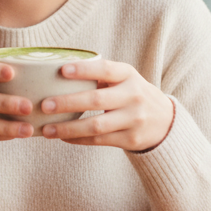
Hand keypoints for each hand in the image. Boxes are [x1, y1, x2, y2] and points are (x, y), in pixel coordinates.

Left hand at [40, 60, 174, 151]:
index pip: (105, 69)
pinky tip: (62, 136)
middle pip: (96, 100)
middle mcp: (133, 96)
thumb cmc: (132, 93)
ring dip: (68, 128)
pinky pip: (98, 140)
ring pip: (95, 125)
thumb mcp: (124, 78)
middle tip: (45, 105)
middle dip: (68, 103)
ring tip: (46, 129)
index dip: (84, 70)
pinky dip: (78, 139)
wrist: (165, 121)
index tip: (62, 70)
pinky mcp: (130, 139)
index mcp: (128, 75)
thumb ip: (99, 74)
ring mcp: (133, 119)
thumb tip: (56, 72)